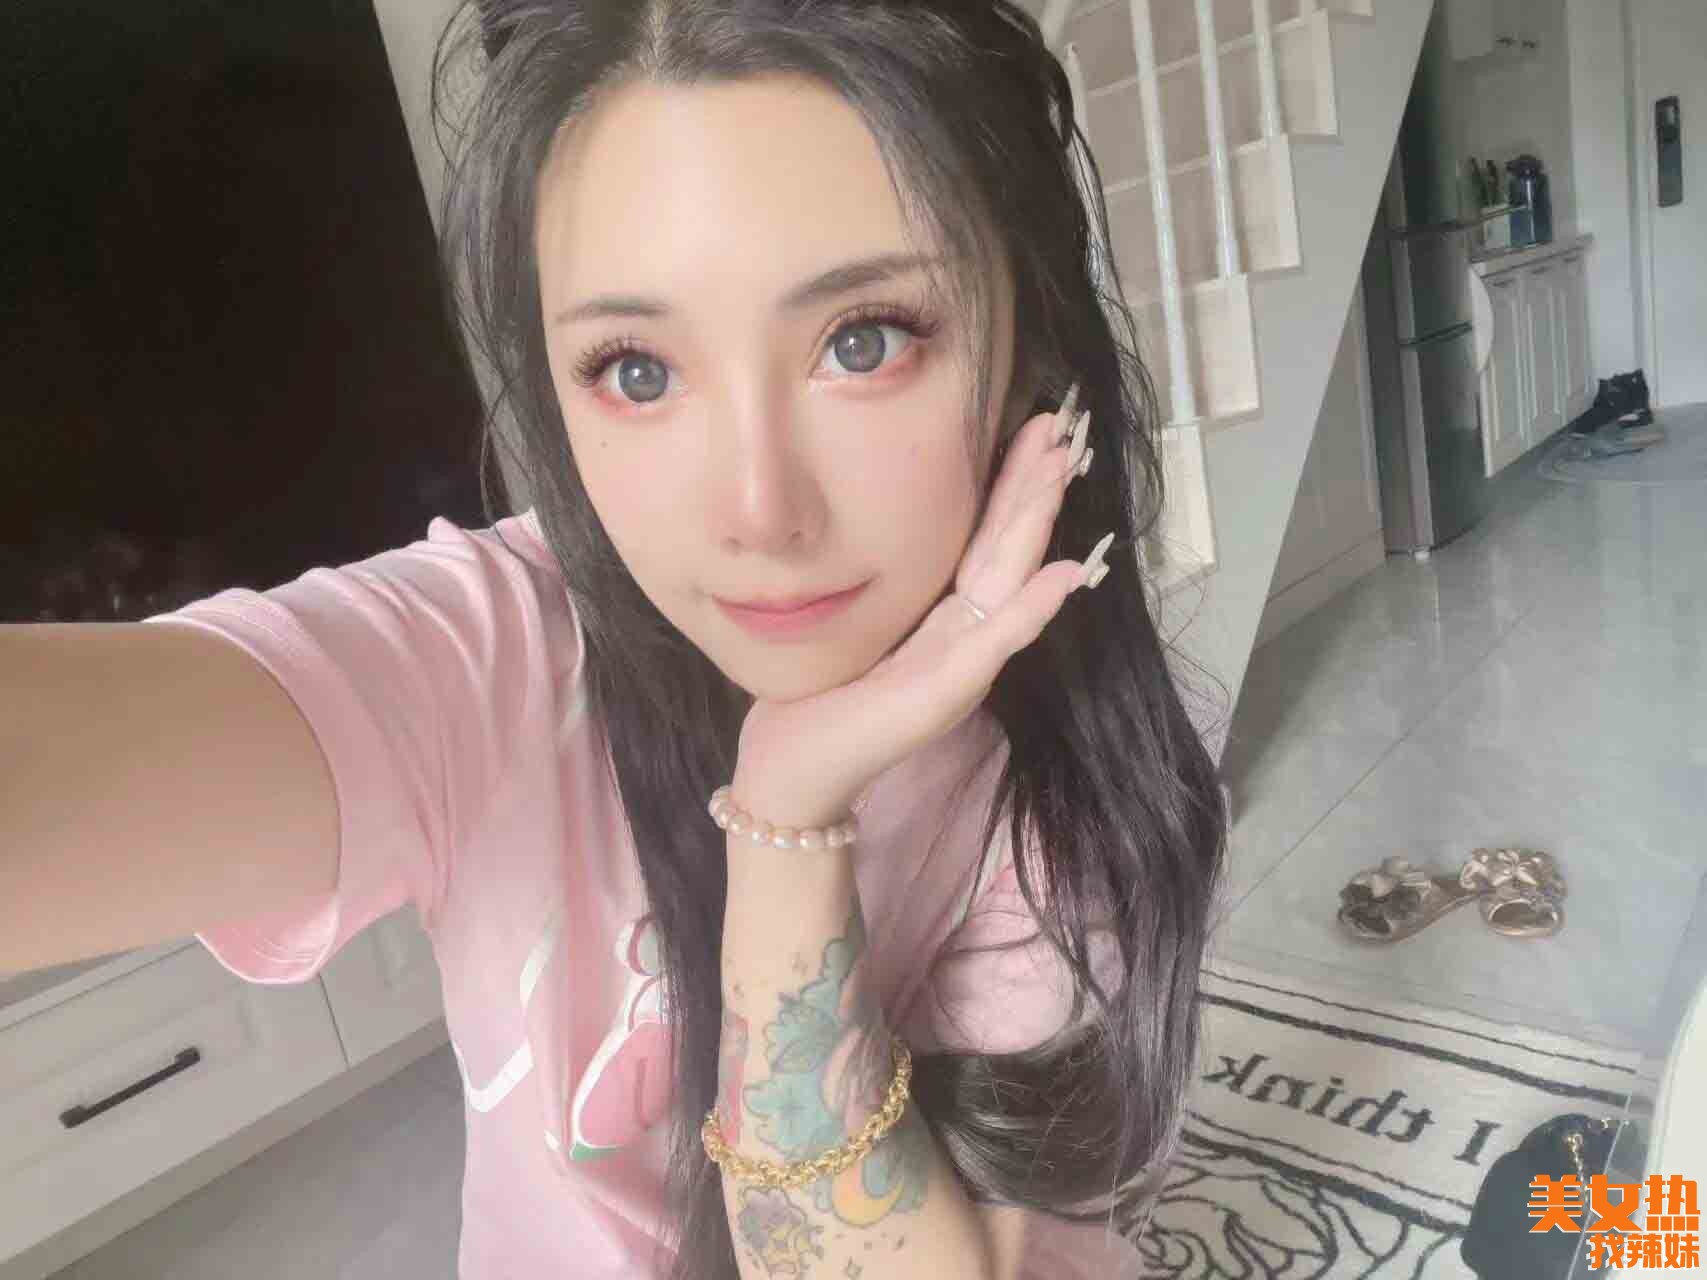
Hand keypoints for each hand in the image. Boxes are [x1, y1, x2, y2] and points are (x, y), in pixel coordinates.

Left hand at [730, 384, 1114, 830]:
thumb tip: (894, 529)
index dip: (1016, 483)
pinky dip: (1031, 609)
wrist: (798, 771)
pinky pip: (993, 642)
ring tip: (1064, 470)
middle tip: (1067, 424)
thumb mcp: (869, 631)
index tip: (1039, 424)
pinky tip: (1062, 575)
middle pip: (1009, 547)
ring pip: (1011, 581)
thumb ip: (899, 593)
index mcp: (946, 617)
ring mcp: (960, 665)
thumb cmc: (826, 701)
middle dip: (1036, 484)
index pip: (990, 537)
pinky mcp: (943, 695)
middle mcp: (964, 635)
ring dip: (1039, 525)